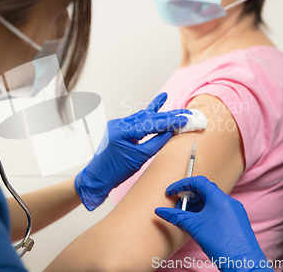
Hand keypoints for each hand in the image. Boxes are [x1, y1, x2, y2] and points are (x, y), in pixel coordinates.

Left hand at [75, 93, 189, 210]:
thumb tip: (171, 132)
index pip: (151, 123)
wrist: (97, 177)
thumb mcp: (140, 158)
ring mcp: (117, 124)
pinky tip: (157, 104)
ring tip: (176, 109)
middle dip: (168, 116)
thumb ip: (156, 143)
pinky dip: (148, 117)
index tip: (184, 119)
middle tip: (186, 113)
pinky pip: (136, 120)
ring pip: (143, 116)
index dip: (169, 121)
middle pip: (148, 117)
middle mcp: (119, 124)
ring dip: (160, 114)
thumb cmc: (116, 171)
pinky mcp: (118, 128)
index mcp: (123, 131)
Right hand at [155, 176, 272, 271]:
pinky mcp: (236, 220)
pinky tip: (198, 223)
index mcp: (219, 197)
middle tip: (177, 207)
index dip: (181, 185)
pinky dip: (206, 212)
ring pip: (211, 201)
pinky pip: (218, 210)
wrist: (242, 262)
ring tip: (186, 217)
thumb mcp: (194, 227)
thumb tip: (160, 211)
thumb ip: (176, 216)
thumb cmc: (221, 243)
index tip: (171, 192)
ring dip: (196, 206)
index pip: (198, 181)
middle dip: (188, 197)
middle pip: (204, 191)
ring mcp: (234, 210)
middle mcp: (229, 201)